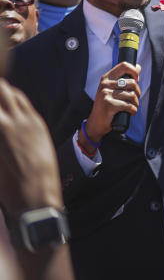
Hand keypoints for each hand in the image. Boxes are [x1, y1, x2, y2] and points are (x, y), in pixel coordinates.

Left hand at [0, 78, 61, 214]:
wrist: (36, 195)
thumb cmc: (39, 178)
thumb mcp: (40, 147)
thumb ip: (25, 133)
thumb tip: (12, 131)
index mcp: (34, 122)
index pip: (15, 95)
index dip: (3, 93)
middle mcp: (20, 120)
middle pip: (2, 90)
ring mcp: (6, 128)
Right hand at [83, 63, 140, 146]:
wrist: (95, 123)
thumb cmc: (107, 106)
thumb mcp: (113, 89)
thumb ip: (124, 78)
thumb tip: (138, 67)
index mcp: (106, 78)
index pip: (124, 65)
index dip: (134, 71)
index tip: (137, 80)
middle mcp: (105, 84)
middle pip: (133, 82)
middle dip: (137, 93)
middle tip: (133, 100)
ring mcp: (105, 94)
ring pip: (132, 95)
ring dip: (136, 104)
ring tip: (131, 107)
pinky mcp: (109, 105)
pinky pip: (130, 106)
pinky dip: (133, 111)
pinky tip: (129, 113)